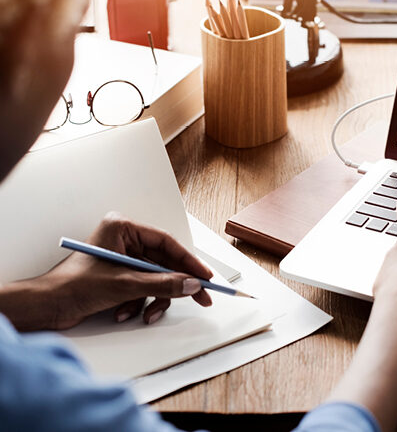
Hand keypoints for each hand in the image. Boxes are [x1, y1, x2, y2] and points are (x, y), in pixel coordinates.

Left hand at [0, 213, 212, 330]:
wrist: (46, 307)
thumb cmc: (73, 286)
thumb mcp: (125, 285)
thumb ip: (163, 284)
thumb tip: (191, 284)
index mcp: (122, 229)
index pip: (166, 243)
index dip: (188, 261)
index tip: (204, 275)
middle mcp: (124, 241)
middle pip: (164, 262)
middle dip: (176, 284)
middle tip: (200, 296)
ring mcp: (122, 259)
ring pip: (155, 278)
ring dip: (152, 299)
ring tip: (146, 314)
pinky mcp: (119, 277)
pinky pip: (143, 288)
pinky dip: (139, 303)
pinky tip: (125, 313)